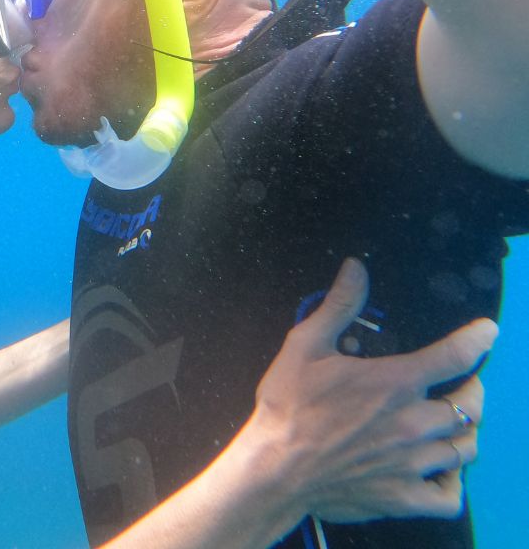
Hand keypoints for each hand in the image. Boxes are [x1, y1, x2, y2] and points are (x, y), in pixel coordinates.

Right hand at [251, 258, 493, 523]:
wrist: (276, 468)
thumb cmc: (289, 405)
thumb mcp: (305, 345)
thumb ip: (338, 306)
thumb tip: (356, 268)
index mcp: (393, 383)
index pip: (454, 356)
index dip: (477, 339)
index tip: (488, 331)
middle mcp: (413, 423)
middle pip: (470, 406)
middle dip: (471, 389)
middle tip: (463, 383)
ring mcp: (412, 463)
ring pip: (465, 448)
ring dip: (464, 431)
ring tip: (452, 422)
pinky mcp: (404, 496)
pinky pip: (450, 497)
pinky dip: (454, 482)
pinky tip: (441, 469)